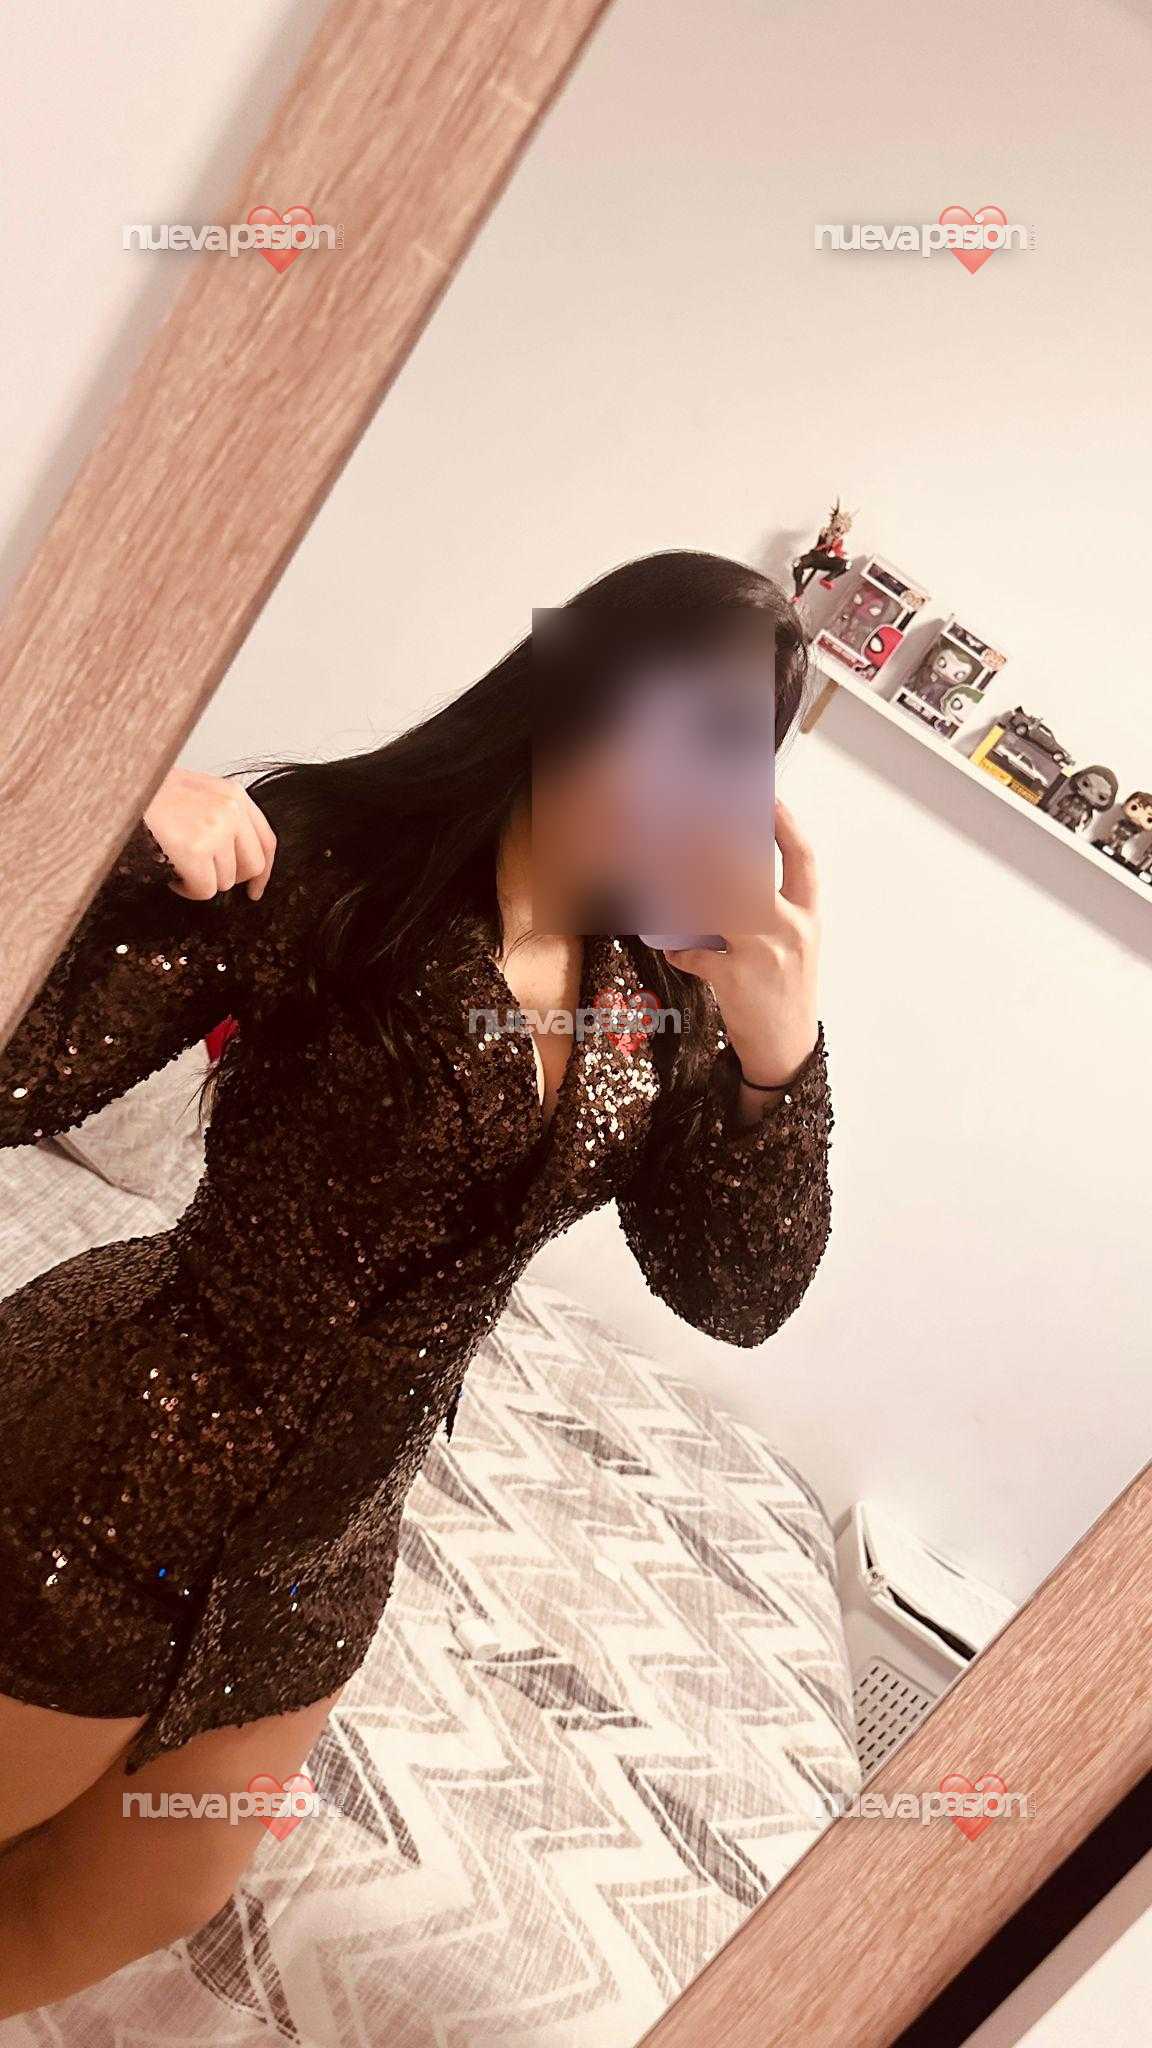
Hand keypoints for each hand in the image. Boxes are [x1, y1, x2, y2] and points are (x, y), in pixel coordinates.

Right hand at [144, 769, 276, 901]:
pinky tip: (174, 876)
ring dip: (201, 881)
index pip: (266, 841)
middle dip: (229, 879)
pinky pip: (204, 889)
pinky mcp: (195, 849)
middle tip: (204, 876)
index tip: (255, 888)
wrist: (121, 787)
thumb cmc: (150, 792)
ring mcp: (215, 829)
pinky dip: (188, 890)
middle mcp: (231, 809)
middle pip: (252, 866)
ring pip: (225, 881)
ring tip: (178, 866)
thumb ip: (223, 816)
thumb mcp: (198, 792)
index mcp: (233, 794)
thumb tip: (238, 856)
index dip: (263, 872)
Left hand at [661, 801, 819, 1104]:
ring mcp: (765, 953)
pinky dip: (678, 948)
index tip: (768, 797)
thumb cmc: (784, 989)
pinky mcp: (736, 979)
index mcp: (809, 916)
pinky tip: (672, 948)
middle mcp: (792, 929)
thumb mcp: (793, 945)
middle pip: (751, 874)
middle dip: (717, 847)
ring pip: (718, 906)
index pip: (803, 859)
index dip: (786, 825)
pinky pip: (696, 952)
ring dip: (686, 892)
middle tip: (690, 826)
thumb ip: (771, 909)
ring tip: (665, 878)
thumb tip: (723, 874)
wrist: (786, 1048)